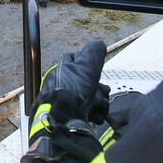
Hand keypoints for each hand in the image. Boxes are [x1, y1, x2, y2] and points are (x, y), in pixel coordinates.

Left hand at [23, 41, 107, 162]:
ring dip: (99, 102)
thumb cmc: (73, 89)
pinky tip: (95, 116)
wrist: (63, 118)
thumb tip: (99, 44)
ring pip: (91, 97)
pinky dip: (94, 114)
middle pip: (89, 82)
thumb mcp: (86, 64)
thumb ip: (94, 52)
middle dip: (99, 89)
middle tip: (100, 94)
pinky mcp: (69, 115)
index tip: (97, 75)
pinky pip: (87, 112)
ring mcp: (65, 100)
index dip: (92, 69)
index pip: (81, 63)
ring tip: (97, 107)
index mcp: (62, 68)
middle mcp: (62, 83)